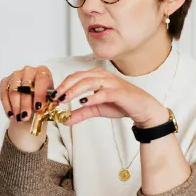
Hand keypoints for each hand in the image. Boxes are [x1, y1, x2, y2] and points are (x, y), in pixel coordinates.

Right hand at [0, 65, 53, 151]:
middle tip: (25, 117)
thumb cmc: (42, 101)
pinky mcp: (5, 81)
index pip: (41, 80)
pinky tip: (11, 115)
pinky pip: (4, 93)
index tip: (38, 107)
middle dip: (25, 104)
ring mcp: (16, 75)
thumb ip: (48, 103)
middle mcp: (29, 70)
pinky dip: (7, 105)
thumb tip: (47, 108)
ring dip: (16, 106)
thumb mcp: (48, 102)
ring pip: (14, 91)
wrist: (31, 103)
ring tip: (19, 118)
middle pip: (25, 86)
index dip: (39, 94)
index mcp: (43, 72)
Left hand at [53, 69, 168, 128]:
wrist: (142, 109)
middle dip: (65, 86)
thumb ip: (81, 113)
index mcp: (97, 76)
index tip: (52, 96)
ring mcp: (112, 83)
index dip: (63, 85)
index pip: (75, 76)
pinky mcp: (120, 92)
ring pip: (89, 82)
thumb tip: (65, 120)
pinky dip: (92, 97)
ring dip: (75, 90)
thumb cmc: (121, 104)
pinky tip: (83, 102)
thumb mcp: (96, 109)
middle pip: (80, 77)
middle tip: (55, 97)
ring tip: (64, 99)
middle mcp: (103, 76)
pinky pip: (104, 93)